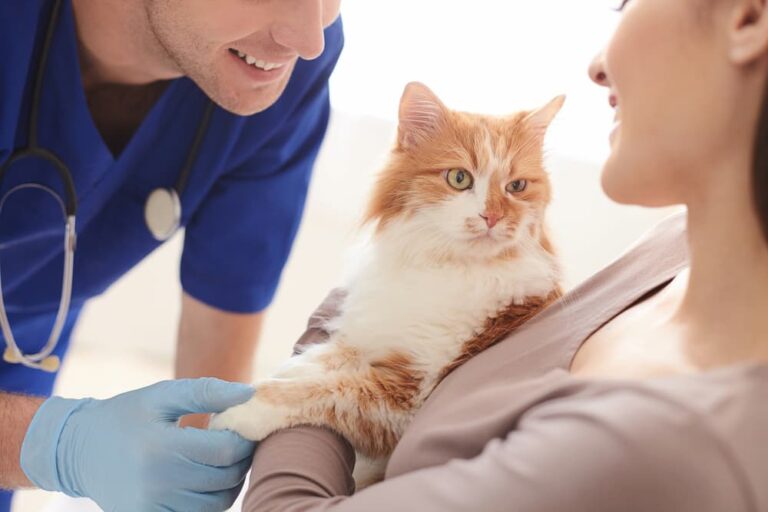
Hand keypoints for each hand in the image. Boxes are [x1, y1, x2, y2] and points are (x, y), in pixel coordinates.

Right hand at [21, 378, 255, 511]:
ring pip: (218, 503)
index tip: (241, 427)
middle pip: (225, 478)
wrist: (79, 450)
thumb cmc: (127, 415)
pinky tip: (204, 478)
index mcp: (160, 447)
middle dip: (241, 459)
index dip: (244, 439)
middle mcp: (156, 483)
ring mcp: (151, 508)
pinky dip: (211, 500)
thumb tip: (249, 395)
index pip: (225, 450)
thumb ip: (207, 392)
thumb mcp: (162, 395)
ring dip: (230, 482)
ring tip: (220, 460)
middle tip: (236, 443)